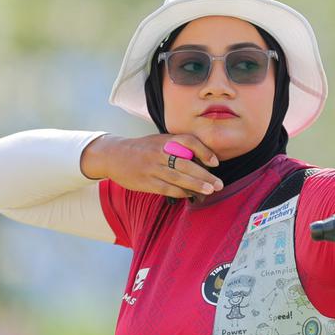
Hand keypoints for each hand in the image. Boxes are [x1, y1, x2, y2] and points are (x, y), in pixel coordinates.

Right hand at [81, 133, 223, 198]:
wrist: (114, 156)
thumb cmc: (144, 148)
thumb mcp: (160, 140)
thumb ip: (179, 147)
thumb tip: (204, 161)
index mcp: (165, 140)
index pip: (188, 142)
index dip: (204, 151)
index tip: (215, 163)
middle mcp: (159, 153)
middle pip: (186, 164)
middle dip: (205, 175)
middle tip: (219, 184)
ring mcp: (152, 168)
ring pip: (178, 178)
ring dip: (196, 186)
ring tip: (210, 190)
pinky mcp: (146, 182)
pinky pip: (167, 188)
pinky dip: (181, 192)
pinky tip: (191, 195)